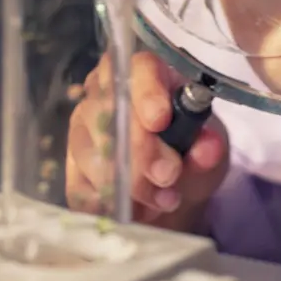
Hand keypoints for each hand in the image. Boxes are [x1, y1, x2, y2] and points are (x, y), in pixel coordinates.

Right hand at [66, 51, 228, 230]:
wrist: (174, 183)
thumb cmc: (190, 149)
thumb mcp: (207, 145)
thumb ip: (207, 145)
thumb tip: (207, 148)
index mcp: (144, 74)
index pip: (137, 69)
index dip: (146, 93)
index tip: (160, 121)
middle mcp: (104, 94)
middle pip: (109, 113)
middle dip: (140, 150)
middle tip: (169, 176)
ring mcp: (82, 130)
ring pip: (92, 153)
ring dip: (129, 183)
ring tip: (164, 200)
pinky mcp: (72, 167)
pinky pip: (80, 189)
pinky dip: (109, 205)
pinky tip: (136, 212)